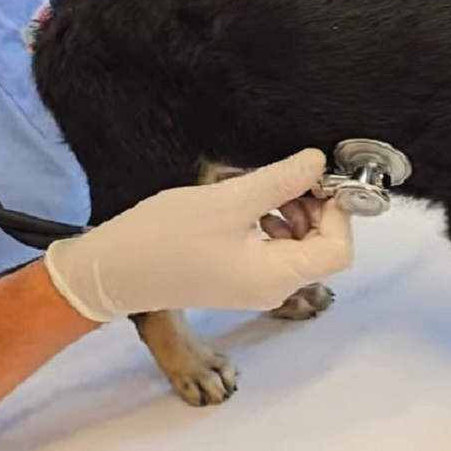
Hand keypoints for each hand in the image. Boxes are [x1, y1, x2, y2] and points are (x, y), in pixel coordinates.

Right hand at [43, 149, 352, 321]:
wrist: (111, 270)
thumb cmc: (163, 237)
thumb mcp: (229, 200)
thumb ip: (281, 180)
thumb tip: (319, 162)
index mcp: (276, 277)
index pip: (338, 250)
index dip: (337, 212)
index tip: (318, 180)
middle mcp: (274, 289)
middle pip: (323, 247)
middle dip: (315, 209)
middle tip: (289, 178)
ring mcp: (258, 287)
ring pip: (301, 246)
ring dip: (294, 213)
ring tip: (265, 189)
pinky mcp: (241, 279)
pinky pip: (276, 250)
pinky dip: (274, 223)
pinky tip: (251, 205)